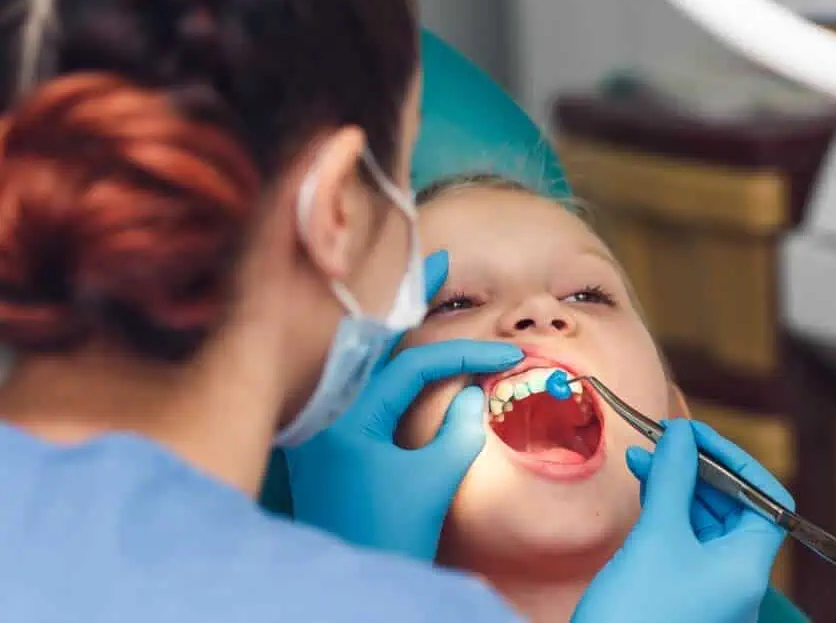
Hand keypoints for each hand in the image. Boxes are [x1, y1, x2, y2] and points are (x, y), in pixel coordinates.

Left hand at [284, 251, 522, 561]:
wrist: (345, 587)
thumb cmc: (385, 538)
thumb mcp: (431, 484)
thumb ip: (458, 431)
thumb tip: (473, 392)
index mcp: (346, 418)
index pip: (413, 365)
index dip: (465, 354)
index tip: (505, 352)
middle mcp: (327, 411)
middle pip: (374, 338)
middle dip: (409, 298)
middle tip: (439, 255)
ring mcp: (325, 424)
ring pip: (365, 356)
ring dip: (397, 320)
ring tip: (422, 284)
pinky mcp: (332, 439)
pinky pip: (361, 381)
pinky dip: (387, 356)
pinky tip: (403, 342)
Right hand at [573, 420, 792, 622]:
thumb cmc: (637, 612)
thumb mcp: (657, 536)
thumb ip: (674, 479)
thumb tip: (681, 434)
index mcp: (748, 567)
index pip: (766, 499)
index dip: (733, 460)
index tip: (693, 435)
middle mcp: (737, 579)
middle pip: (735, 507)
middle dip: (699, 469)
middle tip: (662, 442)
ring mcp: (711, 590)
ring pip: (705, 523)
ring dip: (678, 487)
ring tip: (642, 460)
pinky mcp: (683, 594)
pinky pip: (685, 542)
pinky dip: (667, 512)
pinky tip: (644, 491)